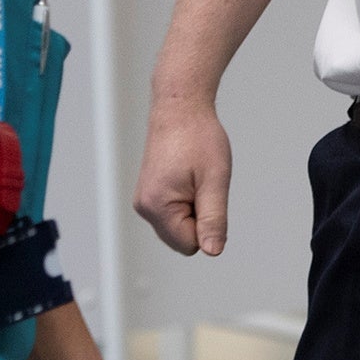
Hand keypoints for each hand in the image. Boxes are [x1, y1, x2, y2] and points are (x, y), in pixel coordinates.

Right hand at [134, 99, 231, 255]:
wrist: (181, 108)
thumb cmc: (198, 138)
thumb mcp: (215, 179)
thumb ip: (213, 219)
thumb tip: (213, 251)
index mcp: (157, 206)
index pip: (190, 245)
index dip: (207, 223)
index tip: (207, 192)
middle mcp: (144, 207)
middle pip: (181, 239)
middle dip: (198, 217)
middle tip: (201, 184)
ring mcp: (144, 201)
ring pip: (178, 227)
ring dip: (193, 208)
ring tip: (194, 177)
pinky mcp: (149, 194)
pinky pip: (173, 214)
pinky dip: (186, 201)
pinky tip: (188, 177)